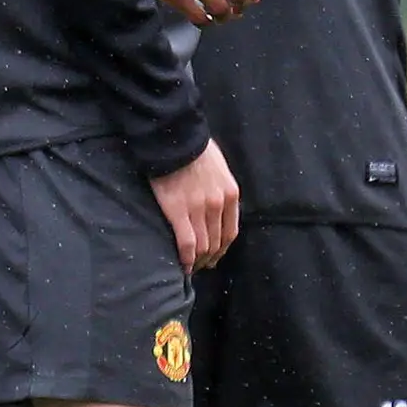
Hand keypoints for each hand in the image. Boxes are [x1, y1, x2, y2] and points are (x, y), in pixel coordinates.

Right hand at [151, 141, 240, 271]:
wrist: (175, 139)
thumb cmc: (195, 150)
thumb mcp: (219, 168)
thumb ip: (221, 190)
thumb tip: (218, 206)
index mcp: (230, 194)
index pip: (230, 232)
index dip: (222, 249)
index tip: (215, 256)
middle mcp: (218, 205)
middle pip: (216, 243)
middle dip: (209, 258)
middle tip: (201, 266)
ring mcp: (199, 209)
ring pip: (203, 246)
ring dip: (198, 261)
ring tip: (191, 267)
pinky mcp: (178, 211)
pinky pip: (186, 243)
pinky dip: (186, 258)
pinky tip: (183, 265)